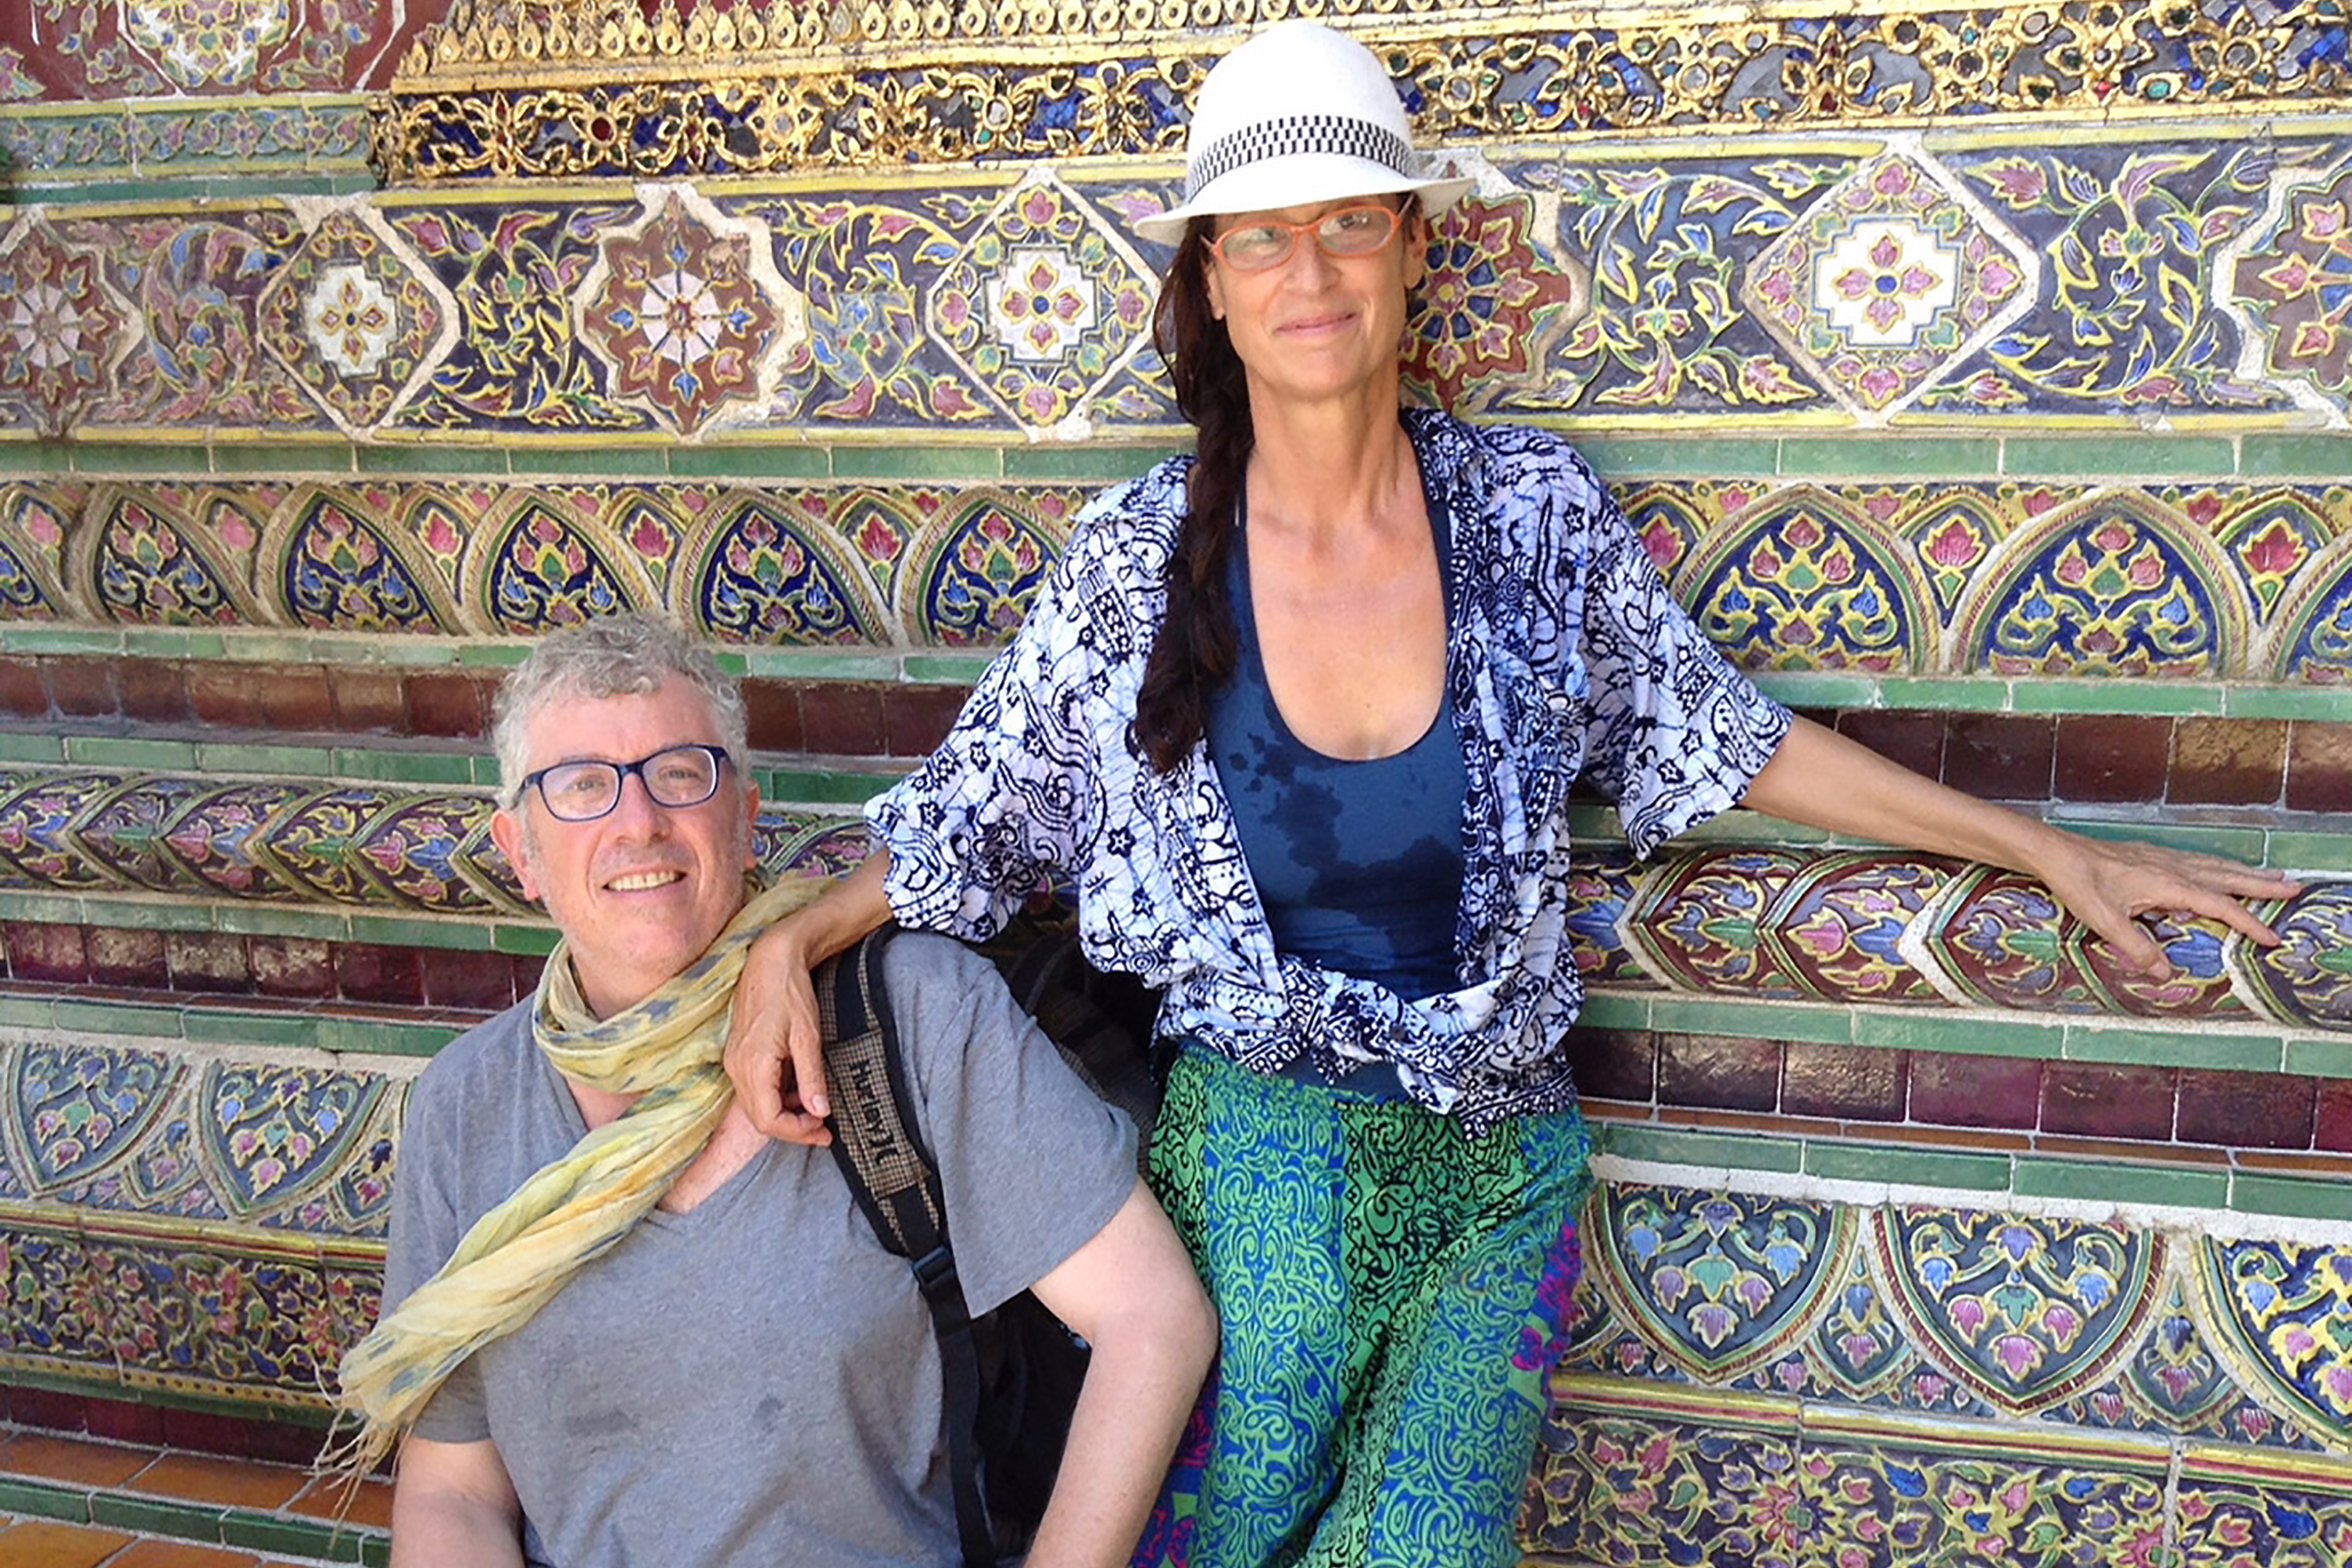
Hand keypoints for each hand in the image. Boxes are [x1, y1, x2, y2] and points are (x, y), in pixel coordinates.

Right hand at [723, 920, 833, 1145]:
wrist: (771, 960)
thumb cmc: (790, 993)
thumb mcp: (808, 1037)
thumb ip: (811, 1077)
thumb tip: (820, 1112)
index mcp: (753, 1066)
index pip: (769, 1120)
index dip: (797, 1133)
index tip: (824, 1131)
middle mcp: (736, 1067)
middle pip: (760, 1118)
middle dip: (793, 1129)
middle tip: (824, 1130)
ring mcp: (734, 1061)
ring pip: (756, 1105)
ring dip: (785, 1114)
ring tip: (816, 1110)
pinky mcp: (738, 1055)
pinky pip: (754, 1089)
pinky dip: (777, 1097)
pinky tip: (799, 1089)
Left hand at [2035, 832, 2301, 978]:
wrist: (2055, 852)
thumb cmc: (2079, 883)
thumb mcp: (2106, 922)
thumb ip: (2138, 948)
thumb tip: (2165, 974)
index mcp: (2168, 884)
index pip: (2219, 905)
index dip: (2248, 922)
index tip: (2272, 937)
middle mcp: (2171, 867)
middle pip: (2227, 877)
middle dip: (2261, 885)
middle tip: (2295, 887)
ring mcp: (2161, 858)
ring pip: (2212, 865)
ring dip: (2242, 872)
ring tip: (2268, 876)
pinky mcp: (2148, 855)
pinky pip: (2194, 860)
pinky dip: (2215, 866)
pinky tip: (2214, 871)